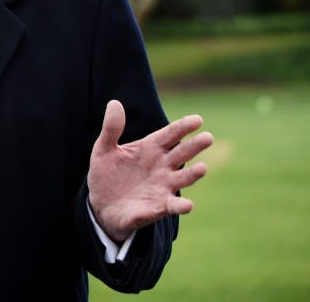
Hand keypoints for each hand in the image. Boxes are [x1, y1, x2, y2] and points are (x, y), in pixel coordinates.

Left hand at [87, 100, 212, 241]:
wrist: (101, 206)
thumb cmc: (106, 174)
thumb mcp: (103, 149)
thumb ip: (111, 128)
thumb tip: (114, 103)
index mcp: (150, 149)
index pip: (170, 134)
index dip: (183, 127)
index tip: (197, 119)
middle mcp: (162, 166)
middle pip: (182, 153)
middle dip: (195, 146)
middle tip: (207, 137)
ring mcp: (162, 187)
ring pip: (183, 178)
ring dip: (193, 174)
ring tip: (202, 168)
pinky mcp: (158, 207)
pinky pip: (173, 206)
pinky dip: (181, 205)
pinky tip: (187, 205)